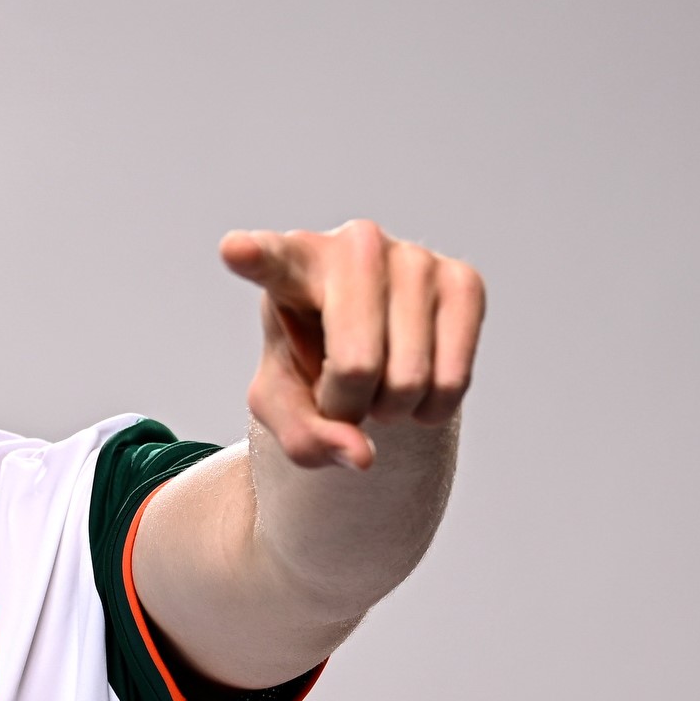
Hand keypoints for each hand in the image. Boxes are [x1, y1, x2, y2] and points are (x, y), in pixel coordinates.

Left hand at [221, 220, 484, 469]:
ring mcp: (415, 257)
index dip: (254, 256)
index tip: (235, 250)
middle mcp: (355, 245)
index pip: (271, 260)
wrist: (368, 349)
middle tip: (339, 392)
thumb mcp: (283, 405)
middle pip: (356, 365)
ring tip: (375, 381)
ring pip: (408, 378)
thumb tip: (362, 455)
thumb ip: (304, 437)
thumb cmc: (311, 364)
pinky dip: (429, 408)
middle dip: (348, 405)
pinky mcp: (464, 281)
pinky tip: (413, 383)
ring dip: (390, 409)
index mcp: (292, 264)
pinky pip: (451, 380)